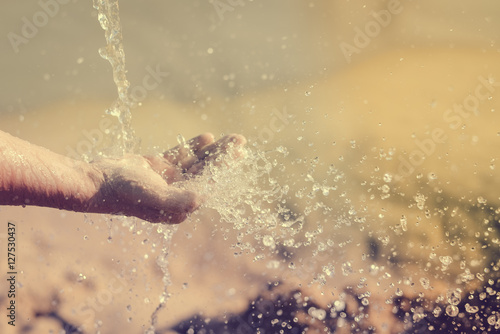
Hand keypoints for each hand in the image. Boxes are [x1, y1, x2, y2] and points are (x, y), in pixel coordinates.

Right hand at [89, 133, 245, 223]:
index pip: (208, 183)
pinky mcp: (157, 169)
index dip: (224, 167)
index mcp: (179, 207)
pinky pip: (180, 156)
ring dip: (212, 151)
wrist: (94, 182)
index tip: (239, 153)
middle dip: (223, 157)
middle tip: (240, 141)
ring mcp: (167, 181)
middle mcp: (176, 196)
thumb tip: (201, 199)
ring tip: (230, 138)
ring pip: (196, 163)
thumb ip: (175, 199)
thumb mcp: (151, 195)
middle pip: (206, 173)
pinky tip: (207, 137)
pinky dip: (193, 147)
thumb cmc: (122, 191)